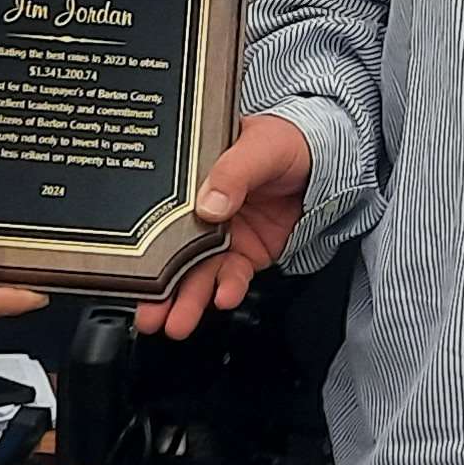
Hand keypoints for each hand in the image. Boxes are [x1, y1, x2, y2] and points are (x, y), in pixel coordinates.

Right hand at [144, 116, 310, 339]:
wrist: (328, 162)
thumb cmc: (289, 141)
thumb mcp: (259, 146)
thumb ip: (234, 171)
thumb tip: (209, 204)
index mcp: (192, 176)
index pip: (160, 209)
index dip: (145, 240)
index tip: (136, 269)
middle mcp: (200, 208)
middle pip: (172, 250)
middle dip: (158, 287)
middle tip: (147, 313)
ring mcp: (222, 234)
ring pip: (198, 272)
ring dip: (186, 299)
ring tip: (175, 323)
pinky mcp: (245, 253)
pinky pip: (232, 276)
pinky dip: (228, 289)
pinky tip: (224, 297)